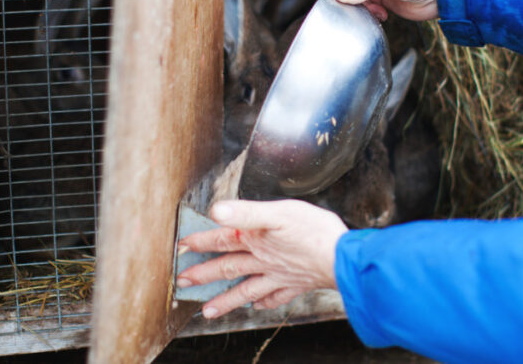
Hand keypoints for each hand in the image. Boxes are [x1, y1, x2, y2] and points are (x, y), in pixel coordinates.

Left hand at [176, 199, 348, 318]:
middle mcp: (264, 261)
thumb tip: (216, 211)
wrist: (341, 259)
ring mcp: (279, 276)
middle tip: (183, 283)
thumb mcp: (278, 212)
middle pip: (228, 268)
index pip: (222, 240)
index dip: (201, 241)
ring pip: (246, 290)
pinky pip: (276, 297)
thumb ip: (246, 213)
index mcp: (256, 241)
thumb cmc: (313, 232)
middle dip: (204, 275)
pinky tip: (258, 306)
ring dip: (226, 300)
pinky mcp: (296, 284)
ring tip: (208, 311)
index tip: (182, 246)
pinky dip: (265, 303)